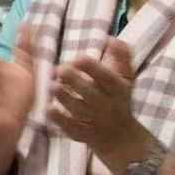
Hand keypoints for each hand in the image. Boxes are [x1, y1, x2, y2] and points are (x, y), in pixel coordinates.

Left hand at [48, 38, 149, 165]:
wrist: (120, 136)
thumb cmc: (119, 98)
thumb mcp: (126, 77)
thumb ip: (122, 56)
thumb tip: (111, 37)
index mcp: (118, 89)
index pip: (106, 78)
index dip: (93, 68)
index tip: (79, 58)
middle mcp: (106, 105)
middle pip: (90, 93)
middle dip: (74, 81)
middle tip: (60, 70)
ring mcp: (93, 121)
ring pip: (78, 110)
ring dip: (64, 97)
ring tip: (53, 86)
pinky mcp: (81, 133)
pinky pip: (69, 127)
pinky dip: (58, 119)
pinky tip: (48, 109)